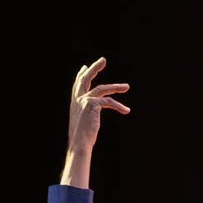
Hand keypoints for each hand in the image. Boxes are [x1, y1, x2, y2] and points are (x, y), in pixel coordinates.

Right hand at [61, 57, 130, 186]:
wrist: (80, 143)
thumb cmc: (83, 138)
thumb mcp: (85, 123)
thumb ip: (88, 114)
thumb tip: (94, 112)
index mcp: (75, 102)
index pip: (78, 85)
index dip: (81, 75)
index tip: (85, 67)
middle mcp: (77, 99)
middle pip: (86, 79)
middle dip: (94, 68)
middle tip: (103, 59)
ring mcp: (84, 100)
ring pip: (102, 89)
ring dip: (116, 87)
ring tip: (127, 86)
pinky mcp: (91, 104)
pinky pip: (108, 102)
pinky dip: (119, 106)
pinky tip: (126, 110)